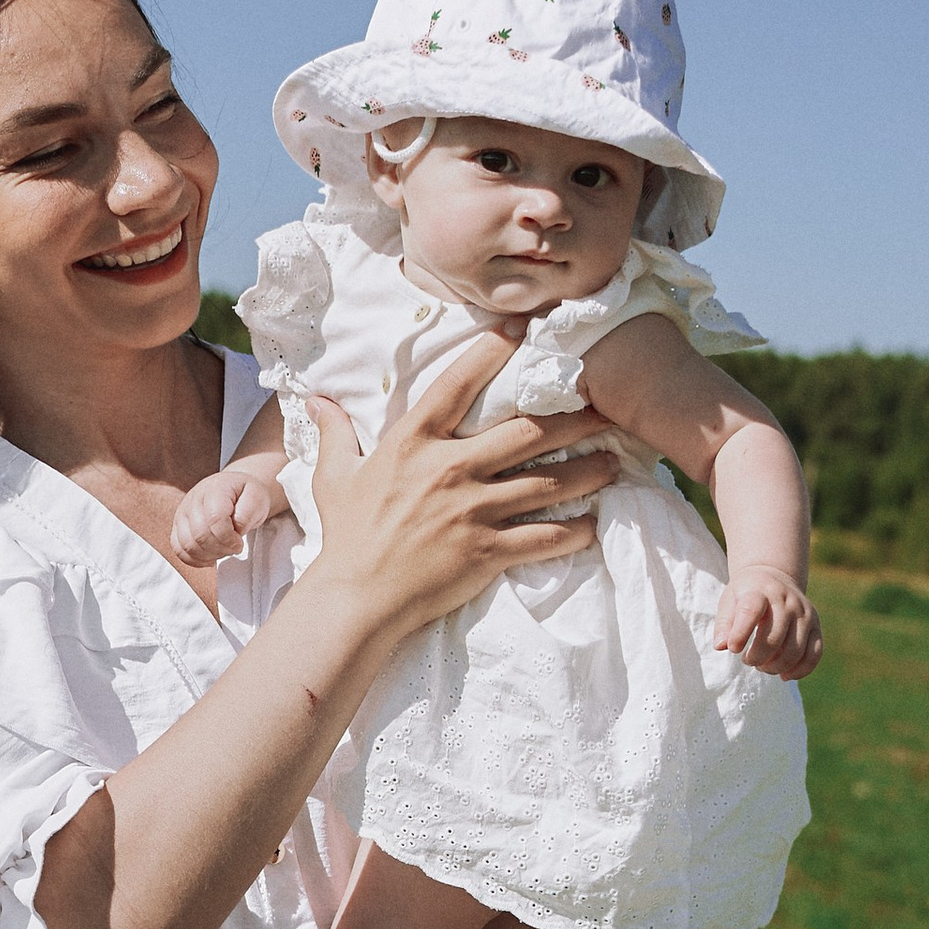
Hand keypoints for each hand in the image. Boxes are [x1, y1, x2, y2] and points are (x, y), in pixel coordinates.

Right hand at [171, 464, 286, 565]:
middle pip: (200, 535)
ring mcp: (182, 514)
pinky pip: (179, 550)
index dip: (228, 538)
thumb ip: (248, 512)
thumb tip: (236, 529)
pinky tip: (211, 556)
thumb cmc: (246, 495)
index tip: (239, 543)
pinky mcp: (178, 527)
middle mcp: (193, 500)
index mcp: (214, 489)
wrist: (236, 490)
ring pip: (188, 546)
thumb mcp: (257, 497)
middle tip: (234, 547)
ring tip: (224, 549)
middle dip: (221, 548)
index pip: (215, 519)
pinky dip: (196, 559)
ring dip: (209, 555)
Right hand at [305, 334, 614, 644]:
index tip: (521, 331)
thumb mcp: (333, 477)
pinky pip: (544, 537)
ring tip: (614, 461)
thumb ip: (334, 433)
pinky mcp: (487, 551)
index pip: (457, 385)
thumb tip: (314, 399)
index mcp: (413, 443)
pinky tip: (594, 523)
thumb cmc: (346, 536)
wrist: (355, 597)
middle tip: (603, 408)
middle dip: (572, 418)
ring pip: (547, 482)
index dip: (490, 352)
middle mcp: (450, 469)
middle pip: (527, 432)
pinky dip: (574, 531)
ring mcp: (472, 511)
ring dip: (587, 472)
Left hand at [713, 566, 823, 679]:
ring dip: (775, 667)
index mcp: (761, 591)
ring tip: (763, 666)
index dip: (740, 633)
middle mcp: (787, 601)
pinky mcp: (816, 626)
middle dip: (757, 658)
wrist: (775, 578)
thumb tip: (721, 646)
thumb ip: (723, 624)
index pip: (751, 611)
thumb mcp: (729, 601)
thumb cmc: (747, 595)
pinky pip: (814, 654)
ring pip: (795, 651)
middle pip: (774, 638)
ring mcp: (805, 613)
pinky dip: (800, 670)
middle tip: (747, 660)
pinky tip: (784, 675)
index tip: (733, 649)